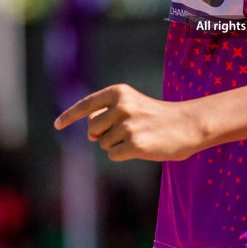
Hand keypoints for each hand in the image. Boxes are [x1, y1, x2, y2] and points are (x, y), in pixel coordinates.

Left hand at [54, 84, 205, 161]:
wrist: (188, 125)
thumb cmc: (157, 117)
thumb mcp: (132, 106)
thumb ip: (107, 114)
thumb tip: (90, 133)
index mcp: (119, 92)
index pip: (86, 104)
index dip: (69, 116)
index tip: (58, 125)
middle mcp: (121, 106)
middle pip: (93, 129)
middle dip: (104, 134)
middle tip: (127, 131)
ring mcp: (128, 125)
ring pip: (104, 143)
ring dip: (117, 144)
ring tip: (139, 137)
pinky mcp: (134, 144)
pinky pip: (114, 155)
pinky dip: (124, 155)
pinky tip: (142, 147)